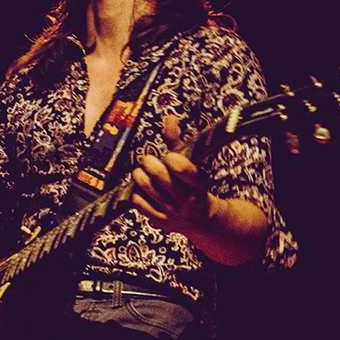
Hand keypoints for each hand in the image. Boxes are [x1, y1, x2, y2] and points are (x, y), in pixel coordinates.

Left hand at [131, 115, 216, 236]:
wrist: (203, 221)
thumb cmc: (195, 187)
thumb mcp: (193, 164)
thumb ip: (178, 142)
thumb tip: (170, 118)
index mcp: (198, 183)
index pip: (182, 168)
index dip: (171, 158)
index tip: (169, 156)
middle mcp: (186, 199)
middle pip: (160, 176)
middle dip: (150, 163)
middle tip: (148, 160)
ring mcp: (172, 211)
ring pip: (146, 188)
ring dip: (140, 175)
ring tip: (142, 172)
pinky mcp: (159, 220)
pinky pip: (139, 203)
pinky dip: (136, 192)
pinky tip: (141, 188)